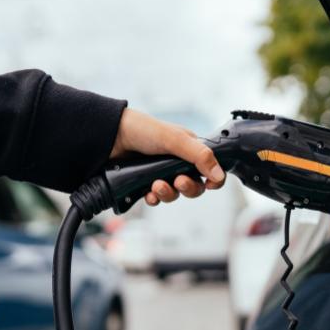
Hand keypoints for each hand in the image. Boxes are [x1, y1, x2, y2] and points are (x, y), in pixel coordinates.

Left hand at [110, 108, 225, 205]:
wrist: (110, 137)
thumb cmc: (143, 130)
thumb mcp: (175, 140)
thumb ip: (199, 156)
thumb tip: (219, 175)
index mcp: (189, 149)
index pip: (210, 169)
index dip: (213, 180)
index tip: (209, 184)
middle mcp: (177, 163)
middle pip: (194, 186)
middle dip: (188, 188)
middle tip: (178, 182)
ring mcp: (161, 174)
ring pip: (175, 194)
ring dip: (168, 193)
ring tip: (156, 185)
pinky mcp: (145, 184)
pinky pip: (156, 199)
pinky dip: (154, 198)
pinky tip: (148, 193)